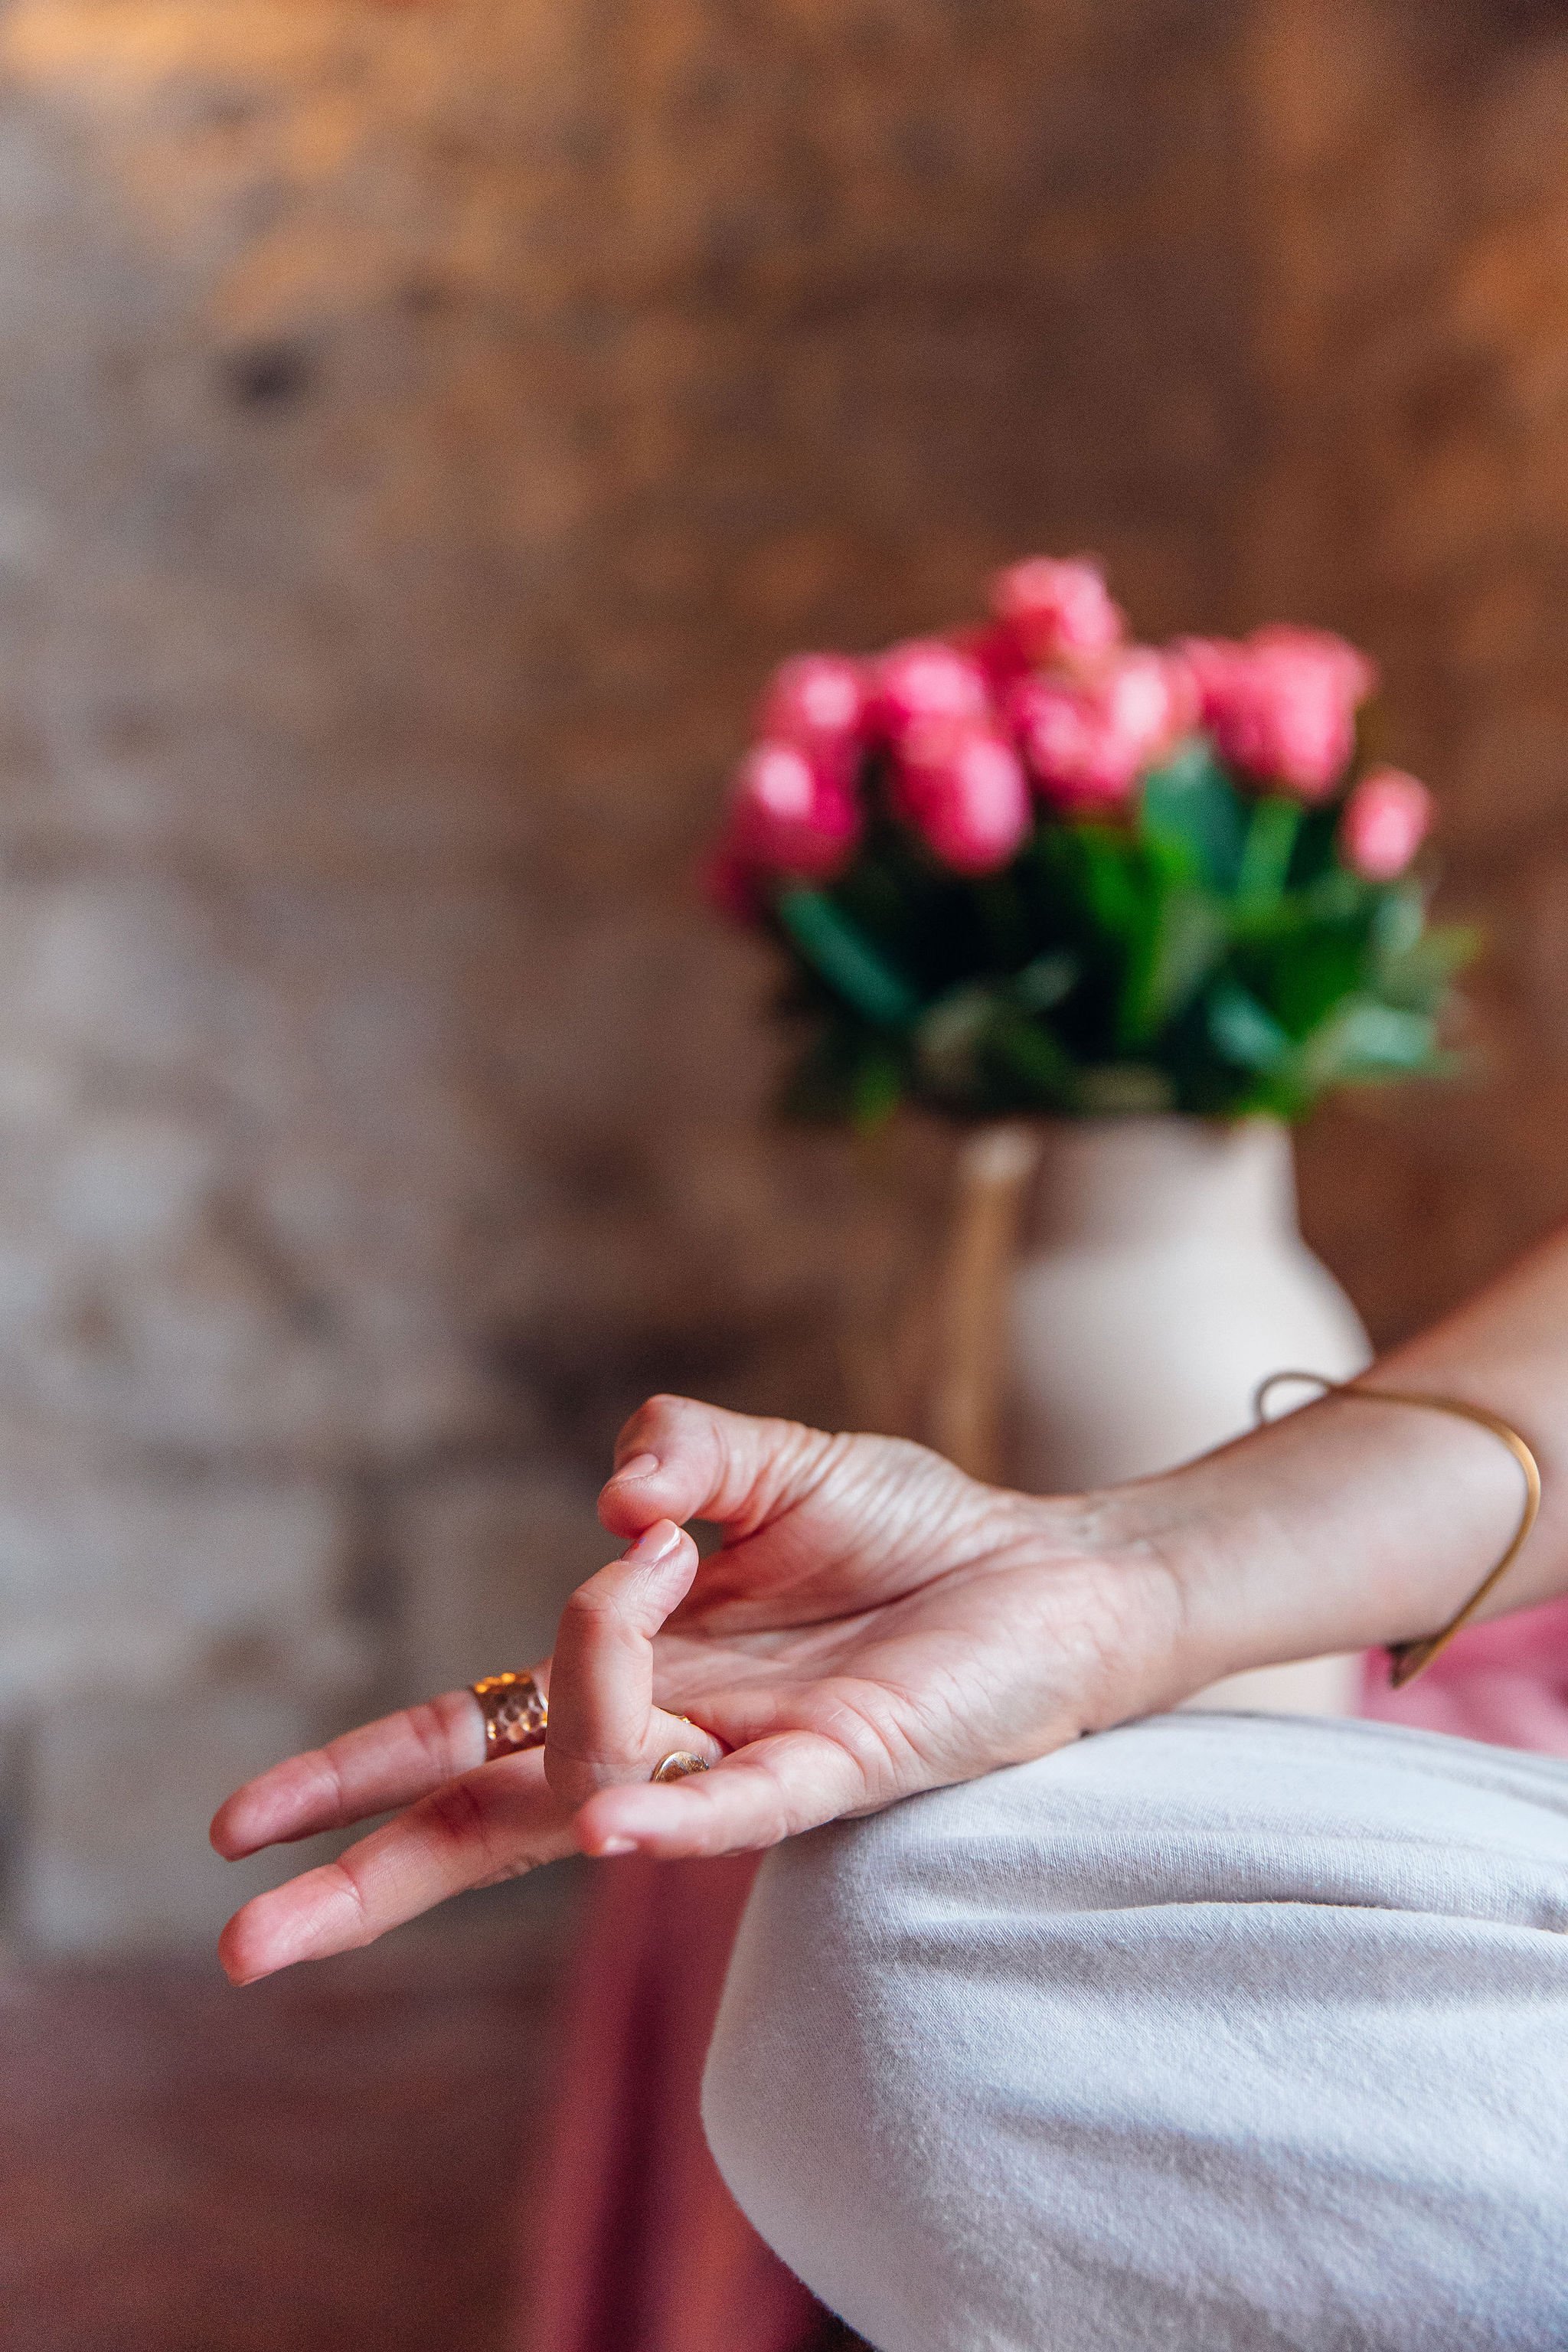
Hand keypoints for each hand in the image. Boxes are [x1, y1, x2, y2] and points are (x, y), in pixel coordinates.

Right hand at [211, 1395, 1192, 1983]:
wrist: (1053, 1571)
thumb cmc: (910, 1531)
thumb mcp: (778, 1462)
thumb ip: (684, 1454)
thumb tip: (616, 1500)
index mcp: (634, 1675)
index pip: (464, 1740)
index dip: (355, 1777)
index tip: (237, 1826)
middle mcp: (671, 1737)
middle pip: (489, 1824)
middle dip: (370, 1874)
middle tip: (248, 1941)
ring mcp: (746, 1766)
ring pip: (603, 1774)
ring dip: (589, 1672)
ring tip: (646, 1567)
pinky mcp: (841, 1771)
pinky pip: (739, 1813)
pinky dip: (674, 1817)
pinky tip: (617, 1826)